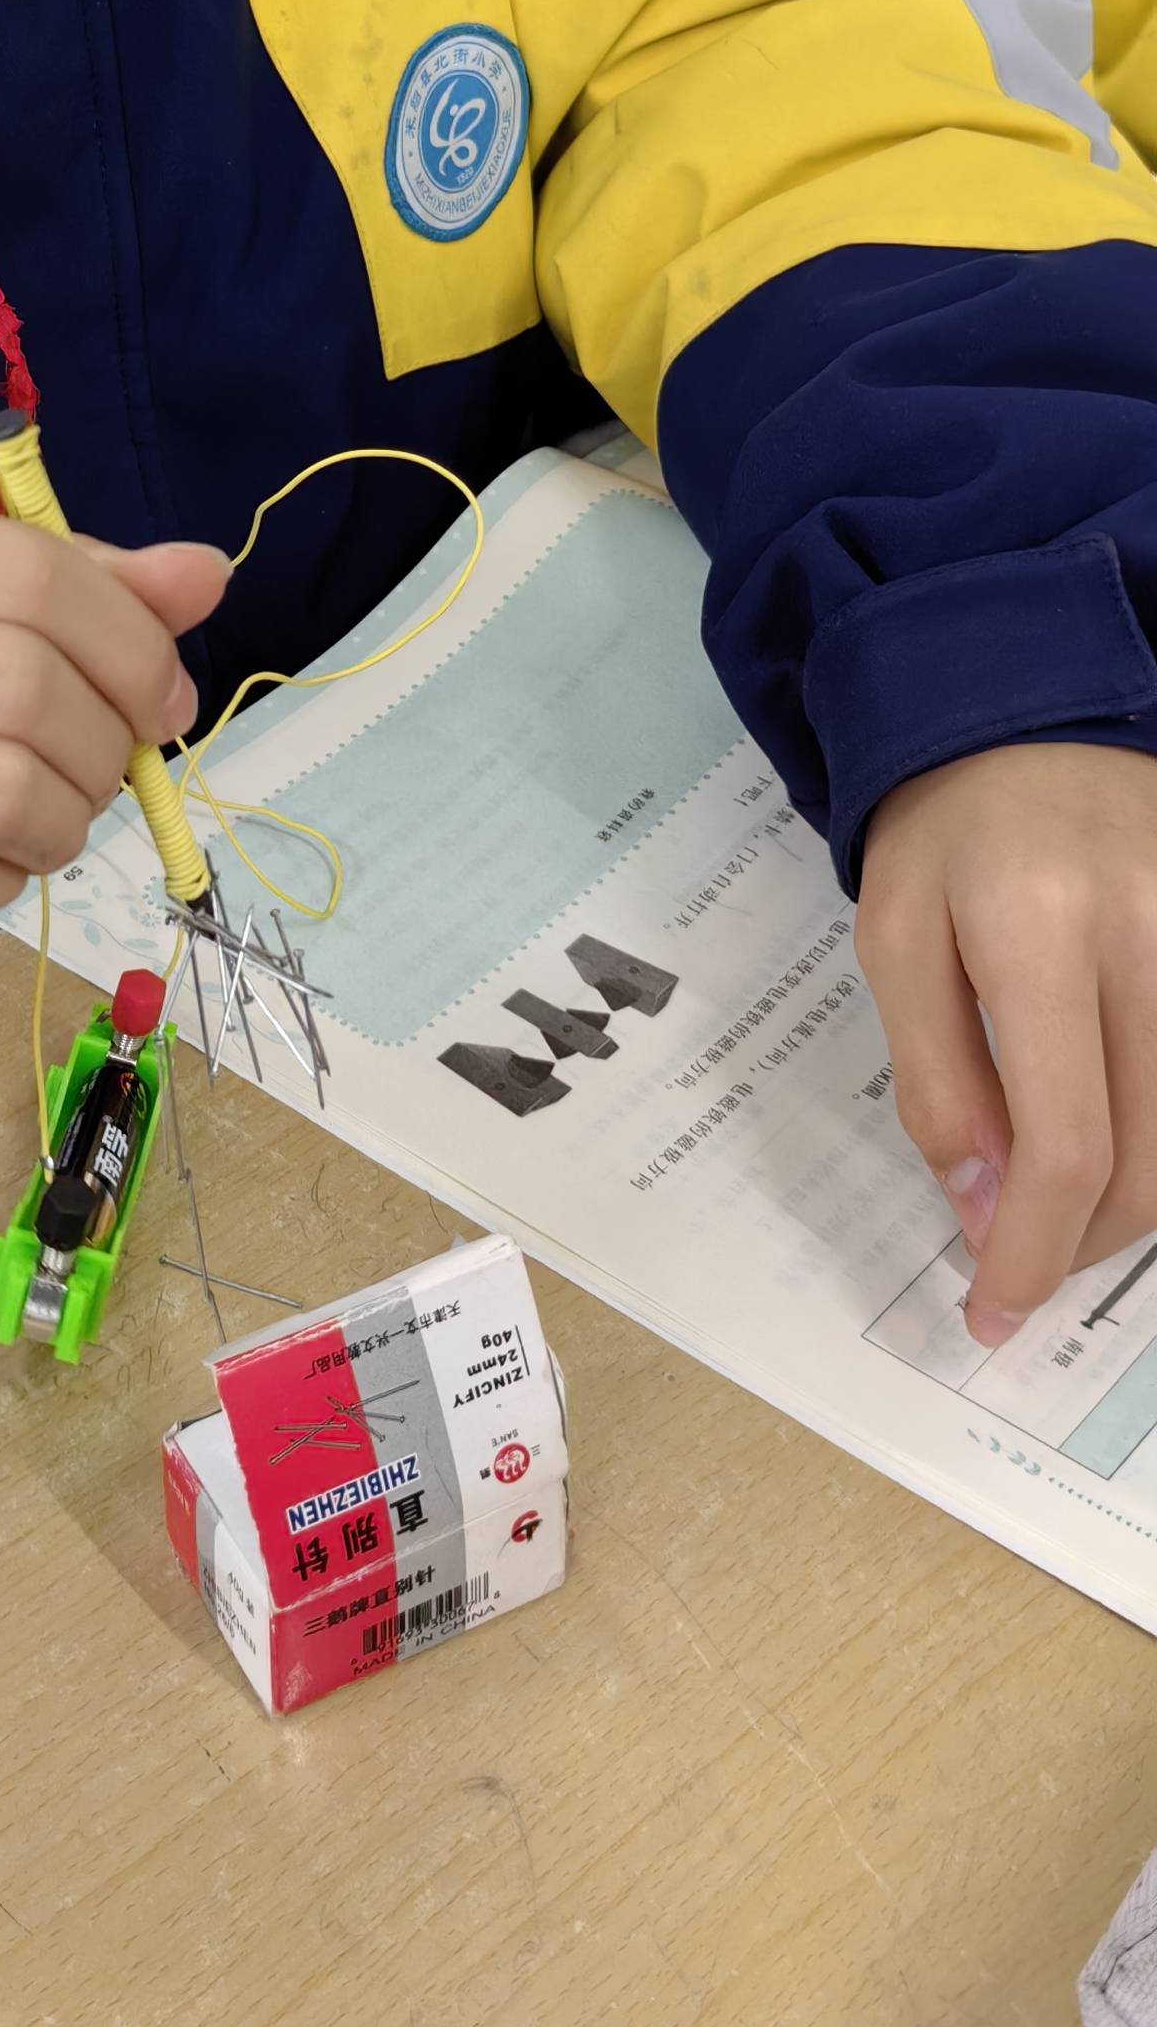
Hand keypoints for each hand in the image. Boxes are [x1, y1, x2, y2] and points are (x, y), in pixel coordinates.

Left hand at [856, 744, 1156, 1340]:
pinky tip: (1107, 1153)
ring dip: (1127, 1208)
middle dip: (1077, 1244)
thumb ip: (936, 1080)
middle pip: (1149, 1161)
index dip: (1033, 1251)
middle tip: (1017, 1270)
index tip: (993, 1313)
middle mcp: (1148, 935)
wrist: (1029, 712)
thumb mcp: (895, 944)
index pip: (1066, 1142)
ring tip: (1056, 1216)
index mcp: (1040, 930)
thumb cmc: (945, 832)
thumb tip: (984, 1210)